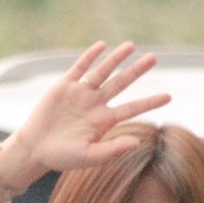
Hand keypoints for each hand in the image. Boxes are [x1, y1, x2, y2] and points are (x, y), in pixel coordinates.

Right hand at [0, 41, 171, 187]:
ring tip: (131, 45)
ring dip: (116, 58)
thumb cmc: (62, 157)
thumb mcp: (89, 156)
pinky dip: (90, 57)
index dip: (150, 102)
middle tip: (153, 58)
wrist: (35, 148)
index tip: (168, 96)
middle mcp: (95, 105)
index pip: (132, 108)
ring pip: (102, 72)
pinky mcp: (64, 86)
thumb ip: (113, 149)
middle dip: (136, 71)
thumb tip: (138, 143)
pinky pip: (80, 68)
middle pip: (120, 84)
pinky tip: (102, 46)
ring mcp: (80, 94)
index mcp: (104, 121)